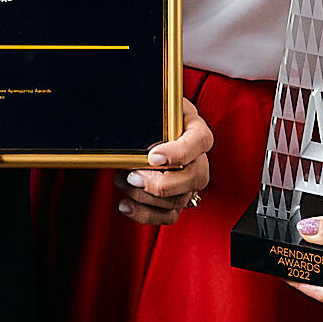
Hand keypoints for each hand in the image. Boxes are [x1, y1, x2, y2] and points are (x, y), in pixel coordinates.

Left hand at [115, 110, 212, 227]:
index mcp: (197, 131)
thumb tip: (129, 129)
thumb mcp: (153, 105)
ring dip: (145, 196)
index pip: (199, 142)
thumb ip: (148, 112)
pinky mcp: (179, 199)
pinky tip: (125, 204)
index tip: (154, 157)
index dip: (178, 153)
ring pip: (178, 200)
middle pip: (193, 178)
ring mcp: (191, 182)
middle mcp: (200, 158)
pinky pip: (169, 216)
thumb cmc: (154, 115)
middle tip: (132, 175)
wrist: (150, 128)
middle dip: (159, 183)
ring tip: (123, 181)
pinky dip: (145, 214)